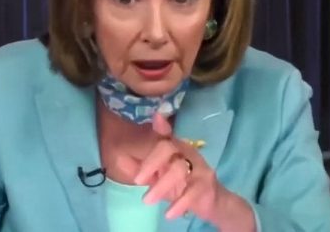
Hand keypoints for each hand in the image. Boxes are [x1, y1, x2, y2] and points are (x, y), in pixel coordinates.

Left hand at [115, 113, 244, 225]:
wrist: (210, 201)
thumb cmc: (180, 184)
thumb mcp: (157, 177)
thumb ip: (139, 168)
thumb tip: (119, 158)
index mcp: (174, 148)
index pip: (166, 134)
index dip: (162, 125)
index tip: (156, 116)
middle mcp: (186, 152)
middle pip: (168, 147)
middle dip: (150, 162)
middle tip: (137, 181)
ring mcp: (198, 167)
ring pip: (178, 169)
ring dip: (160, 186)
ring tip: (147, 201)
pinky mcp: (206, 184)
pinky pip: (192, 191)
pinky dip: (179, 203)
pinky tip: (169, 213)